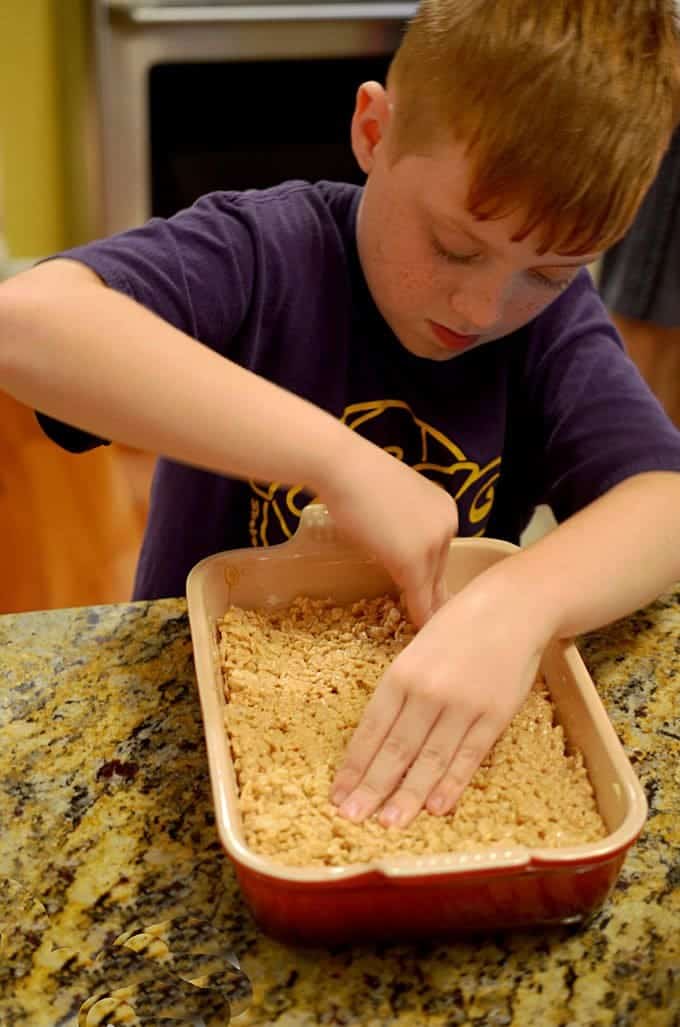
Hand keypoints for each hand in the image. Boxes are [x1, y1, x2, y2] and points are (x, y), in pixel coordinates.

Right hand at [320, 441, 457, 626]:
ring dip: (425, 608)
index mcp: (446, 509)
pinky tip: (417, 630)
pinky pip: (419, 596)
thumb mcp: (393, 500)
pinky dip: (419, 615)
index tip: (430, 595)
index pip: (442, 552)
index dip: (432, 576)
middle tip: (429, 617)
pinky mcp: (413, 561)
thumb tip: (400, 545)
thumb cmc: (357, 476)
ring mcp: (434, 543)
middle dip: (431, 594)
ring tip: (422, 627)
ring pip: (430, 585)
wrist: (342, 467)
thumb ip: (406, 523)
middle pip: (438, 569)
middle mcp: (448, 525)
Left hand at [330, 568, 552, 826]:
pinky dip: (451, 784)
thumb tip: (378, 738)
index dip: (354, 765)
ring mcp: (462, 705)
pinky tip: (435, 807)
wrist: (512, 608)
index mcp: (401, 673)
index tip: (339, 793)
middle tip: (351, 818)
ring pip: (429, 759)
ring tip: (388, 824)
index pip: (371, 729)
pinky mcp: (494, 715)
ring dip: (407, 795)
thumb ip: (400, 690)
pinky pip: (468, 756)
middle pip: (395, 749)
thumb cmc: (458, 626)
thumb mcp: (417, 649)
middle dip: (372, 788)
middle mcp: (427, 691)